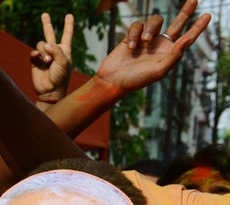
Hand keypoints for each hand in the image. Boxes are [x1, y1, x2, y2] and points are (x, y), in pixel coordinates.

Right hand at [30, 13, 72, 106]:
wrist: (50, 91)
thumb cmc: (61, 77)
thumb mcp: (63, 62)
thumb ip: (56, 50)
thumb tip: (45, 44)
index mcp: (64, 50)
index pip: (67, 34)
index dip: (68, 25)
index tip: (69, 15)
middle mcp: (54, 51)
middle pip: (50, 34)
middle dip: (47, 24)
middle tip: (44, 14)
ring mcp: (43, 56)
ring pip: (40, 44)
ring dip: (43, 51)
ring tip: (46, 61)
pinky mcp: (35, 61)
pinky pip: (33, 52)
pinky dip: (35, 54)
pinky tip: (38, 58)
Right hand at [96, 0, 210, 96]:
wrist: (113, 80)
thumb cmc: (136, 79)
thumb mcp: (160, 70)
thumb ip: (176, 55)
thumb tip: (187, 40)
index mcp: (169, 53)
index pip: (187, 38)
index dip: (198, 27)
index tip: (208, 15)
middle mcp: (160, 44)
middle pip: (177, 23)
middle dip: (186, 11)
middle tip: (194, 0)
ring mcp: (147, 39)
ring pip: (155, 20)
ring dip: (150, 29)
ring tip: (144, 42)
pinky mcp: (132, 36)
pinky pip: (137, 25)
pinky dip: (134, 34)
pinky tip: (130, 47)